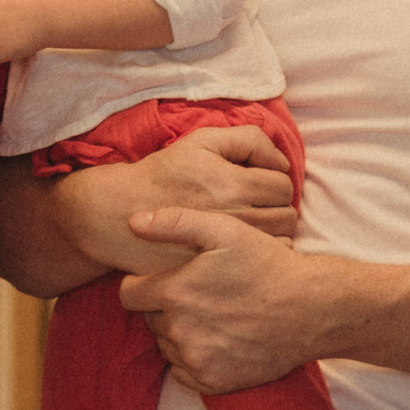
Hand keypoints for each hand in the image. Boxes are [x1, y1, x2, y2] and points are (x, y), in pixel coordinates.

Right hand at [51, 126, 299, 274]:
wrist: (122, 213)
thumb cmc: (163, 173)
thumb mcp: (201, 141)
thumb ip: (248, 140)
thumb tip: (281, 162)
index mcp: (234, 184)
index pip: (283, 184)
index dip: (275, 179)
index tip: (259, 181)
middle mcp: (237, 218)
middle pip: (287, 215)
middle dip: (277, 206)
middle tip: (257, 203)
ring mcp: (230, 248)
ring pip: (280, 241)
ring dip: (274, 230)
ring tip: (251, 223)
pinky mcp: (221, 269)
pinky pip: (260, 262)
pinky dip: (260, 252)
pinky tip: (243, 244)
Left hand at [118, 207, 328, 393]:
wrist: (311, 309)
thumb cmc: (267, 263)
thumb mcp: (223, 229)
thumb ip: (173, 222)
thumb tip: (131, 222)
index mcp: (174, 292)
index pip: (128, 294)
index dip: (141, 284)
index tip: (165, 278)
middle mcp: (179, 331)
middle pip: (149, 319)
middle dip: (164, 307)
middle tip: (198, 294)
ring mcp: (196, 360)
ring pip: (165, 345)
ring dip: (178, 332)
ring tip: (211, 315)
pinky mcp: (213, 383)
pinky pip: (182, 371)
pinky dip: (192, 358)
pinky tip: (216, 339)